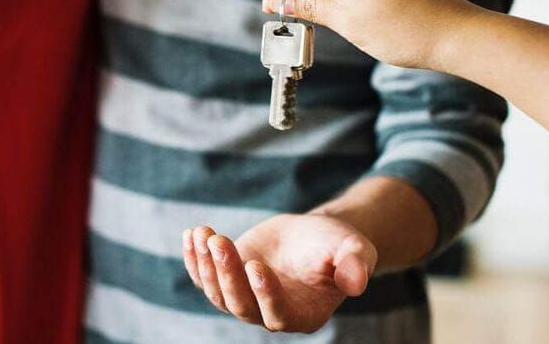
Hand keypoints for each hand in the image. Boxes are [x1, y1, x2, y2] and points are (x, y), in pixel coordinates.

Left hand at [182, 214, 376, 332]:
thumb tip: (357, 282)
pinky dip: (194, 259)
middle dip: (227, 273)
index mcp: (303, 315)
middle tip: (219, 241)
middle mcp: (270, 314)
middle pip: (241, 305)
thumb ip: (356, 264)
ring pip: (218, 293)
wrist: (313, 236)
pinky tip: (191, 235)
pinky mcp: (228, 280)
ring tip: (203, 233)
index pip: (278, 314)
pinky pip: (204, 277)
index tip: (255, 265)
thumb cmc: (337, 245)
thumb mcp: (354, 249)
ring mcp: (246, 299)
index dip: (264, 294)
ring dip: (206, 265)